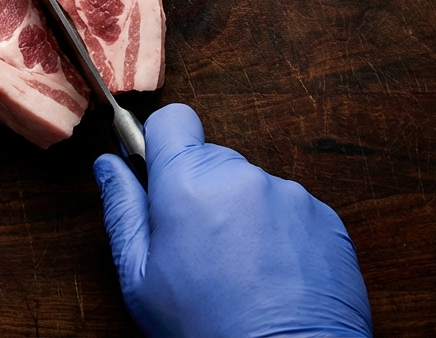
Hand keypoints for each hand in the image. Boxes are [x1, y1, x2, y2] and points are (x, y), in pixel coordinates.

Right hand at [94, 104, 371, 337]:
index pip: (172, 120)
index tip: (157, 174)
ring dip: (242, 215)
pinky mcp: (327, 219)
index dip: (160, 143)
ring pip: (251, 187)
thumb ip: (122, 211)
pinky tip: (273, 278)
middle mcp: (243, 177)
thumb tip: (109, 165)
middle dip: (200, 192)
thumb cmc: (208, 331)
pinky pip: (290, 211)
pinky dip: (279, 235)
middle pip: (211, 159)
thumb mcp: (140, 279)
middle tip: (196, 250)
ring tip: (240, 272)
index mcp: (189, 184)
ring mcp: (290, 196)